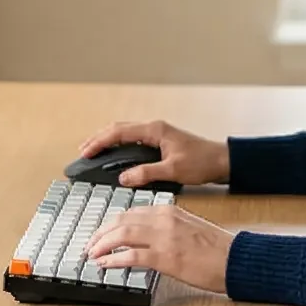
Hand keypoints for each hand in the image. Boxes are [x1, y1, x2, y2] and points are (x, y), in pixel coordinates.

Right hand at [77, 119, 230, 189]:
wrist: (222, 161)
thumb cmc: (202, 162)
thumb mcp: (173, 171)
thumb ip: (146, 173)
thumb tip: (123, 177)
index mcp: (154, 131)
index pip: (119, 133)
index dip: (99, 142)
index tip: (86, 152)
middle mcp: (154, 128)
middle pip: (118, 129)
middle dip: (99, 138)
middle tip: (83, 151)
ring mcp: (157, 133)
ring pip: (125, 132)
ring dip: (108, 140)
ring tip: (94, 151)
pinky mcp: (160, 141)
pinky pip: (133, 139)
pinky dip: (120, 145)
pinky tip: (115, 154)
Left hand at [88, 203, 234, 294]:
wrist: (235, 259)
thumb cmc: (216, 248)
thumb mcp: (187, 227)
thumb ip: (165, 227)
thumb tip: (144, 239)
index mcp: (168, 210)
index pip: (130, 212)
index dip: (111, 224)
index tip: (101, 234)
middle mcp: (163, 219)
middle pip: (120, 221)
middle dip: (100, 233)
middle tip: (90, 245)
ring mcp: (163, 238)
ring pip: (121, 235)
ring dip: (101, 245)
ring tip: (92, 255)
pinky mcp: (165, 258)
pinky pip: (131, 256)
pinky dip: (113, 260)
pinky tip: (104, 265)